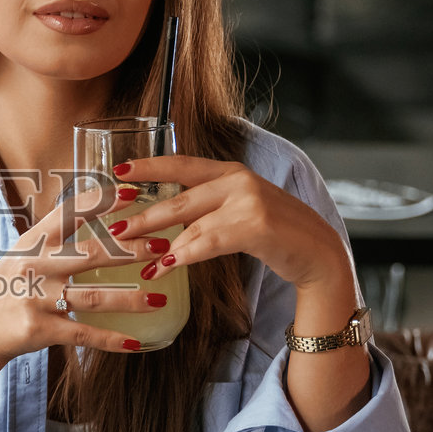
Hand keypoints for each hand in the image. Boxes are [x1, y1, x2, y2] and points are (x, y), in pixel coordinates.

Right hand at [0, 187, 174, 362]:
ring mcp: (38, 298)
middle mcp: (36, 266)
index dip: (103, 200)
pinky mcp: (40, 329)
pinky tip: (136, 343)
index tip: (133, 192)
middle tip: (163, 245)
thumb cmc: (4, 288)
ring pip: (93, 296)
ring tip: (160, 298)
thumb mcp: (22, 254)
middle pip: (92, 253)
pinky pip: (83, 334)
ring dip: (131, 299)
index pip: (70, 212)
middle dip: (131, 249)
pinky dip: (111, 340)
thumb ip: (53, 237)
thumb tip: (92, 210)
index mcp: (33, 241)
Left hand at [106, 156, 353, 295]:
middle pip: (178, 197)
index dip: (149, 167)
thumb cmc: (275, 234)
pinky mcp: (255, 225)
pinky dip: (183, 256)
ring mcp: (248, 201)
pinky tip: (164, 266)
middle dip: (143, 214)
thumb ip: (209, 206)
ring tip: (134, 256)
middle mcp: (238, 180)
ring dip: (158, 242)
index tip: (118, 172)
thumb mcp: (241, 208)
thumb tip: (165, 219)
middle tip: (114, 226)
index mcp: (230, 172)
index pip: (182, 164)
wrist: (318, 253)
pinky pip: (208, 242)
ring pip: (190, 223)